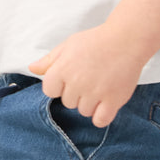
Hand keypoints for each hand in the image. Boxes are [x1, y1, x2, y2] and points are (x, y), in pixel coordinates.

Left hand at [28, 24, 145, 127]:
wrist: (127, 39)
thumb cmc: (96, 41)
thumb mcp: (68, 45)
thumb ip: (49, 60)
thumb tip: (32, 69)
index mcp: (62, 69)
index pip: (49, 91)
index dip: (59, 86)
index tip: (71, 78)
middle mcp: (76, 83)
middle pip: (67, 103)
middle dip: (76, 93)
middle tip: (90, 78)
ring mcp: (95, 93)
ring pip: (83, 112)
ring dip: (90, 103)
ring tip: (100, 86)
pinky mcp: (113, 100)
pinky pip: (100, 120)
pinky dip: (101, 116)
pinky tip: (105, 105)